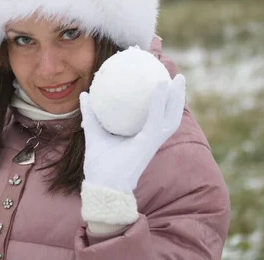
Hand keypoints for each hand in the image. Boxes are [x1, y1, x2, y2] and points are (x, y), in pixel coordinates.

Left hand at [79, 74, 185, 193]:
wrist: (101, 186)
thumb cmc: (100, 165)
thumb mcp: (94, 134)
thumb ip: (91, 114)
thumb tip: (85, 94)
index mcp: (142, 138)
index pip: (157, 117)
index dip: (164, 101)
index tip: (163, 81)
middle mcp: (151, 139)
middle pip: (172, 115)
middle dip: (178, 97)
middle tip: (178, 77)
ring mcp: (152, 142)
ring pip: (172, 117)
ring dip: (178, 97)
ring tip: (179, 79)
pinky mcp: (149, 143)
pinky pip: (156, 119)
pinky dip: (159, 102)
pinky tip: (159, 86)